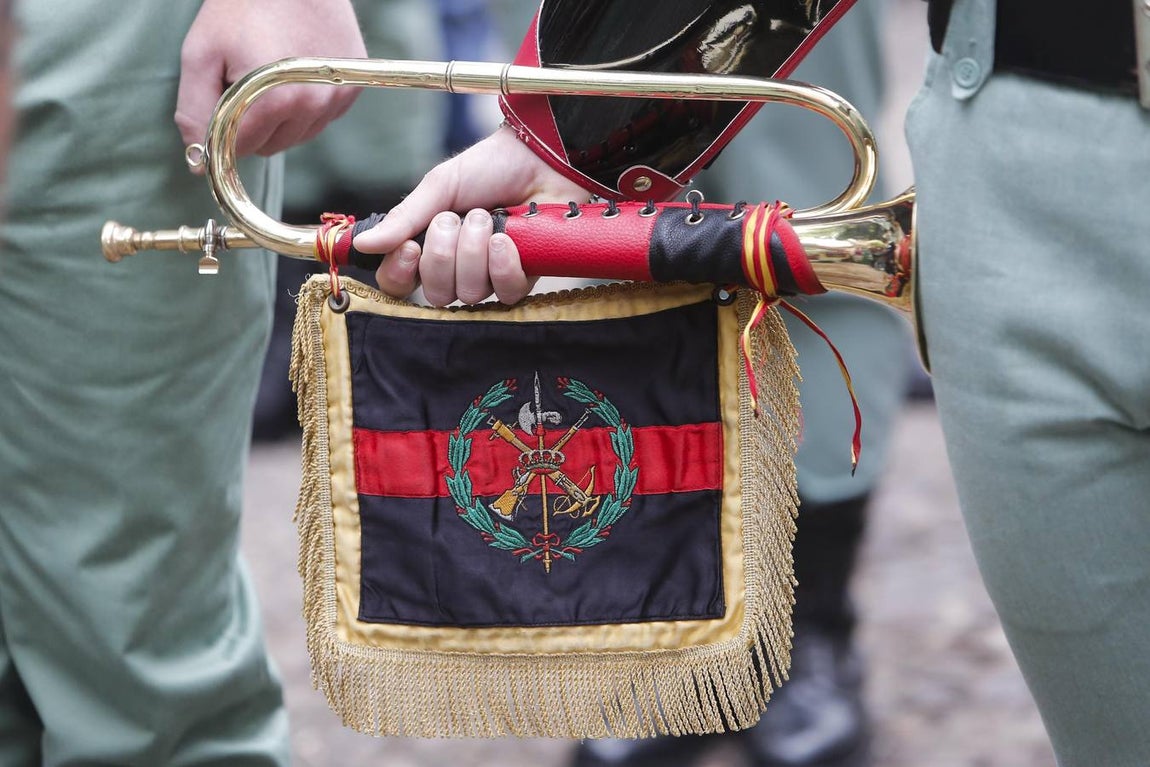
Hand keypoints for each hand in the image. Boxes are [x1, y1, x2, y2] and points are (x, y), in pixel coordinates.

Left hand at [176, 0, 365, 159]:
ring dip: (281, 117)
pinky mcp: (352, 89)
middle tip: (245, 80)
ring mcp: (337, 98)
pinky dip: (305, 105)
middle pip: (272, 146)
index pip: (242, 149)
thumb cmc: (241, 8)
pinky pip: (321, 118)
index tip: (219, 107)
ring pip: (299, 135)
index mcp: (276, 102)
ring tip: (271, 74)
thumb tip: (200, 162)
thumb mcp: (202, 54)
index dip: (223, 131)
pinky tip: (294, 74)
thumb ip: (194, 110)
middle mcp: (314, 105)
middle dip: (253, 124)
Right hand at [353, 125, 589, 305]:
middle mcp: (456, 268)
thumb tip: (362, 245)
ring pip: (468, 294)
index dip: (399, 274)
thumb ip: (404, 218)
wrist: (538, 157)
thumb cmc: (489, 168)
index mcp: (429, 246)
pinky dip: (501, 263)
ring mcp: (490, 276)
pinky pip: (504, 293)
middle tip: (457, 218)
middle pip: (435, 293)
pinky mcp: (523, 278)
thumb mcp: (439, 187)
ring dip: (473, 251)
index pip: (400, 284)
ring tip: (487, 217)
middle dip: (443, 253)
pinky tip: (505, 239)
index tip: (410, 248)